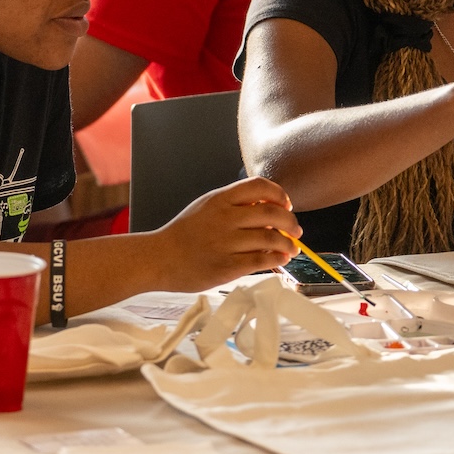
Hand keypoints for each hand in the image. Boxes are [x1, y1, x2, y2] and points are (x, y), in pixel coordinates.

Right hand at [155, 176, 301, 291]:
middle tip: (296, 230)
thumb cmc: (183, 234)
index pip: (260, 186)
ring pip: (271, 238)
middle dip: (291, 223)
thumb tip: (269, 208)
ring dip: (288, 244)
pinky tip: (281, 259)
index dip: (279, 195)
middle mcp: (224, 218)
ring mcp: (225, 243)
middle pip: (272, 213)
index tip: (286, 205)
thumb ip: (234, 205)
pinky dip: (277, 259)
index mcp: (220, 199)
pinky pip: (262, 260)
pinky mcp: (226, 266)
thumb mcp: (206, 207)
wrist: (158, 258)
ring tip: (292, 249)